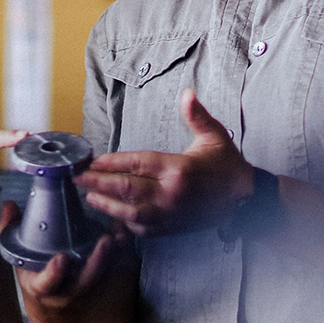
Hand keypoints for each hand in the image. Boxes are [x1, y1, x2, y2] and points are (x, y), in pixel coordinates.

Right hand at [0, 201, 136, 322]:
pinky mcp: (98, 280)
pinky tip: (125, 233)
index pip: (46, 283)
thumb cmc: (33, 273)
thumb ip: (10, 230)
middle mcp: (64, 290)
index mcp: (40, 286)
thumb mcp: (17, 255)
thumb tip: (9, 205)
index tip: (61, 259)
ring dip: (113, 257)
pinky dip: (119, 252)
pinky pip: (111, 268)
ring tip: (119, 236)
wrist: (53, 306)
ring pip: (102, 275)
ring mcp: (83, 287)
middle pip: (83, 281)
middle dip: (95, 263)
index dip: (53, 273)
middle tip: (105, 242)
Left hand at [77, 89, 253, 236]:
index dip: (113, 163)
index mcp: (179, 169)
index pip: (138, 163)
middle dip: (99, 184)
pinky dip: (124, 223)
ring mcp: (170, 214)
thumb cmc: (227, 166)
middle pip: (127, 189)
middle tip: (78, 178)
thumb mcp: (214, 137)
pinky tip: (112, 214)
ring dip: (106, 205)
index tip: (94, 161)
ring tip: (89, 196)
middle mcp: (171, 194)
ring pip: (130, 213)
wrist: (245, 200)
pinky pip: (142, 229)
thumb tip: (188, 93)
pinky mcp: (172, 228)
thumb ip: (197, 116)